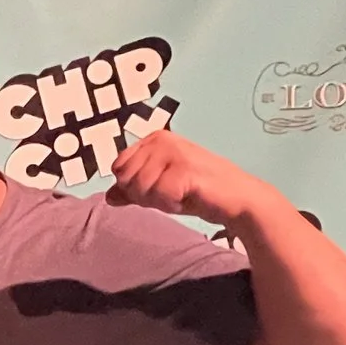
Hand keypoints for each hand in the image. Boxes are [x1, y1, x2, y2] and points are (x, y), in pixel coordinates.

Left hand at [106, 129, 280, 225]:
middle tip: (173, 193)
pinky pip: (158, 197)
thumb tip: (108, 196)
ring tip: (182, 194)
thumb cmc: (198, 193)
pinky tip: (189, 198)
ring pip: (139, 189)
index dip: (134, 187)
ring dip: (160, 201)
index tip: (160, 187)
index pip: (118, 168)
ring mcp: (173, 151)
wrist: (237, 200)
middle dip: (145, 196)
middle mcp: (161, 139)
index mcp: (153, 139)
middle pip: (126, 179)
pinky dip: (171, 205)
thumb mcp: (159, 190)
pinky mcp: (183, 168)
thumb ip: (133, 191)